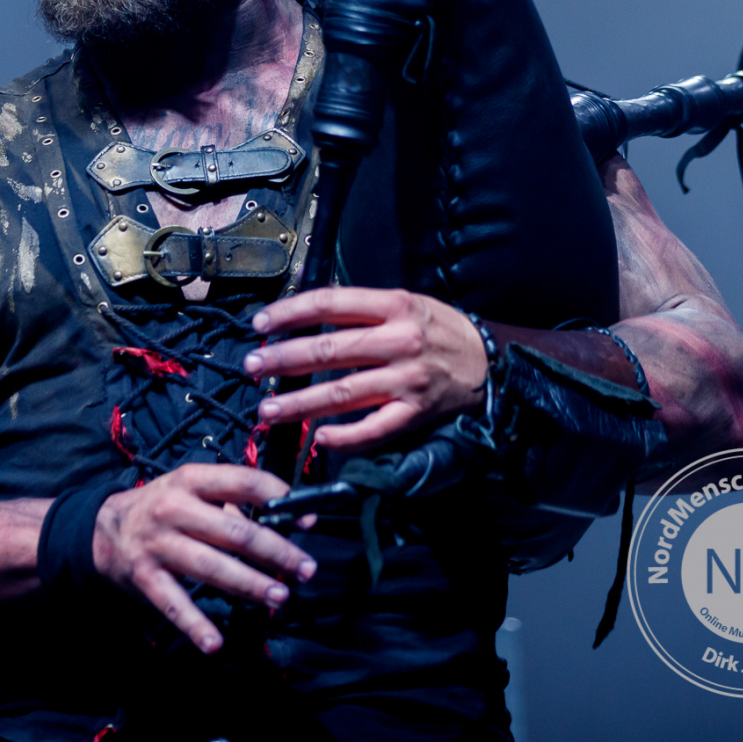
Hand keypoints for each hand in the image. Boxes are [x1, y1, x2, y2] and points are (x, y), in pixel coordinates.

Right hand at [91, 463, 316, 653]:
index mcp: (191, 480)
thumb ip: (232, 501)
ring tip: (279, 597)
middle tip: (305, 569)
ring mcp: (158, 545)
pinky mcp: (145, 577)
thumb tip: (286, 518)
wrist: (103, 528)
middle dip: (275, 552)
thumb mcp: (191, 489)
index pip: (242, 482)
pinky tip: (215, 643)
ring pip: (212, 567)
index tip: (307, 518)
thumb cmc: (163, 507)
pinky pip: (174, 604)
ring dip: (249, 585)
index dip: (278, 498)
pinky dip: (194, 625)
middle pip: (234, 531)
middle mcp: (174, 509)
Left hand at [244, 287, 487, 453]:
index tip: (261, 323)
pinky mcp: (415, 413)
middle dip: (283, 359)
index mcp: (394, 307)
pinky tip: (319, 439)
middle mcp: (399, 342)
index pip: (331, 304)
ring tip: (269, 409)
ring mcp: (407, 380)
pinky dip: (344, 437)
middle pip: (329, 350)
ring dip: (300, 404)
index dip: (291, 313)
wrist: (490, 364)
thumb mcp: (405, 302)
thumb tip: (307, 310)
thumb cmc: (439, 330)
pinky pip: (374, 429)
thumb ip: (361, 307)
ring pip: (343, 393)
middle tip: (252, 365)